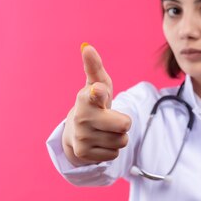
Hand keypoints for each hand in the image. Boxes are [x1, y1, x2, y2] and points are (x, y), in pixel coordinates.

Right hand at [62, 43, 131, 165]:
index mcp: (86, 97)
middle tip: (111, 119)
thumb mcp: (97, 84)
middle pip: (125, 124)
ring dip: (117, 137)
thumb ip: (95, 66)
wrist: (75, 133)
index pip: (96, 94)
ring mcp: (81, 137)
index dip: (99, 93)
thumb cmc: (94, 103)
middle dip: (123, 123)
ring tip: (104, 131)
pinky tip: (99, 142)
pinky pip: (114, 154)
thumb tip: (86, 46)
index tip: (98, 90)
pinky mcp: (83, 154)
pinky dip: (111, 149)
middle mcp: (81, 117)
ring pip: (121, 141)